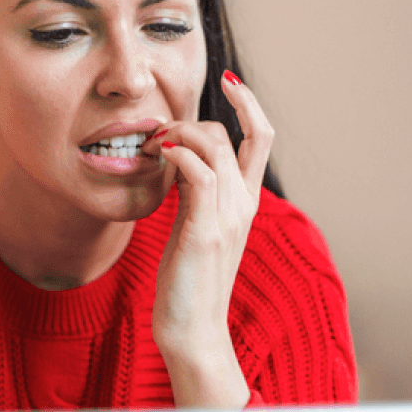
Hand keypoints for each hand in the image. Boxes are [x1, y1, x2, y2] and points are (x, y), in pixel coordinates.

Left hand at [141, 70, 274, 408]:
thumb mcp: (195, 229)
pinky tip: (156, 156)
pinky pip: (197, 171)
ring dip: (177, 133)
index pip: (261, 137)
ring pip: (214, 145)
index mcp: (246, 202)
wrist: (192, 331)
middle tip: (156, 134)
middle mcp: (245, 204)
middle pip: (235, 133)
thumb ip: (196, 195)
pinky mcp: (206, 230)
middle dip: (192, 119)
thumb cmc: (188, 284)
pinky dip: (176, 152)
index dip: (250, 103)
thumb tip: (178, 162)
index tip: (228, 80)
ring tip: (150, 146)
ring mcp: (228, 216)